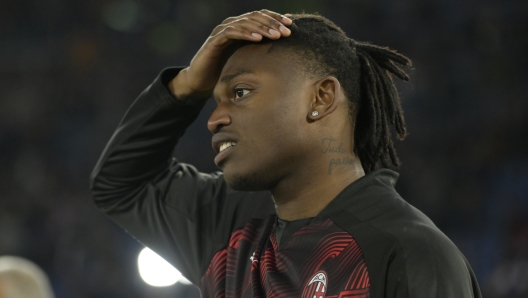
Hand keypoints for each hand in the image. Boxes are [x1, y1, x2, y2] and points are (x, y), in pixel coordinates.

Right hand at [169, 9, 291, 102]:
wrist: (201, 81)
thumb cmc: (225, 70)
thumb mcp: (247, 60)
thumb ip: (260, 52)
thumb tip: (284, 51)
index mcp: (241, 27)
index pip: (261, 16)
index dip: (276, 18)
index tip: (291, 25)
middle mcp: (231, 25)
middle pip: (255, 17)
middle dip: (273, 23)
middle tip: (287, 31)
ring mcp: (222, 31)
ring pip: (245, 23)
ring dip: (262, 28)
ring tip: (276, 35)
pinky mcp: (214, 40)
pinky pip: (231, 32)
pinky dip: (245, 33)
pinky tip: (258, 38)